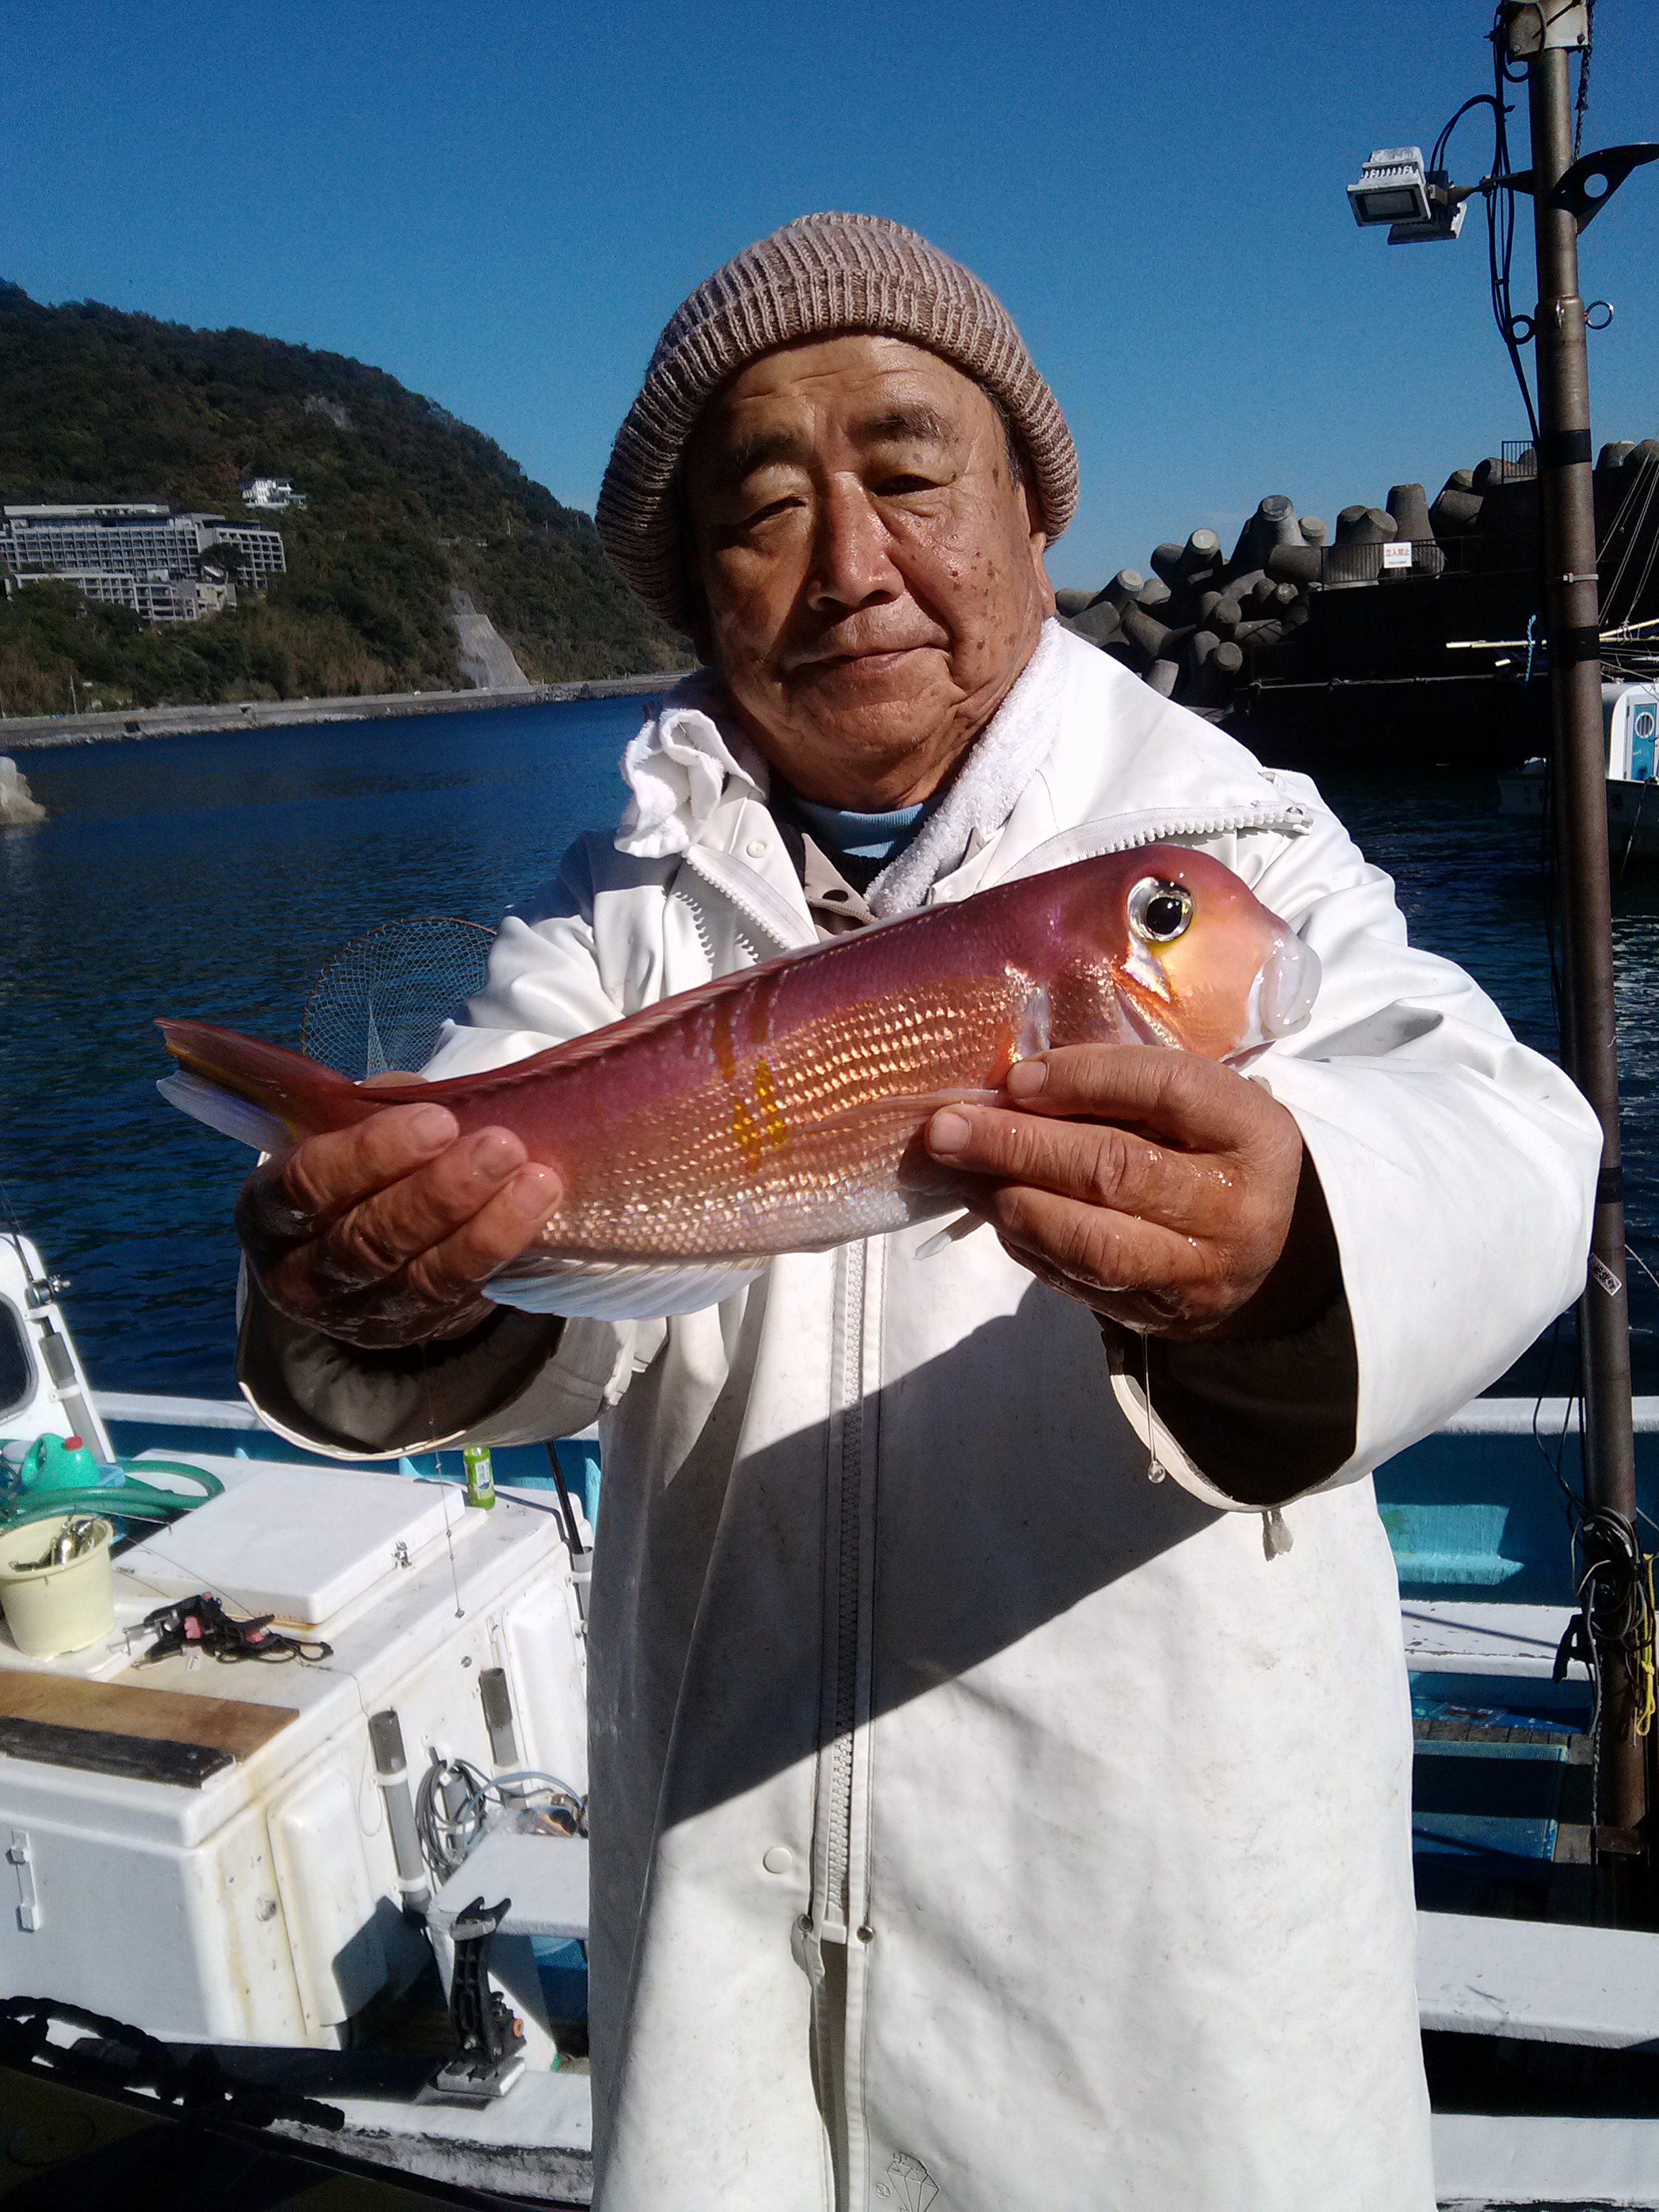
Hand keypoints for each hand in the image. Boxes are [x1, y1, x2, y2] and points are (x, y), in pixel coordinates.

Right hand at [235, 1081, 560, 1347]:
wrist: (361, 1244)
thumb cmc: (354, 1169)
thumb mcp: (348, 1133)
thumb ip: (376, 1111)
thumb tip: (428, 1096)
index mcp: (270, 1212)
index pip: (306, 1186)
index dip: (370, 1154)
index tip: (437, 1120)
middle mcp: (300, 1274)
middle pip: (366, 1239)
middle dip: (439, 1192)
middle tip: (499, 1146)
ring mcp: (357, 1312)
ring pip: (418, 1276)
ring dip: (483, 1226)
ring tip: (534, 1179)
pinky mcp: (412, 1329)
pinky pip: (456, 1292)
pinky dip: (499, 1246)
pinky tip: (536, 1205)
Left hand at [924, 1045, 1335, 1339]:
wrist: (1263, 1251)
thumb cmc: (1208, 1150)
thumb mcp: (1193, 1105)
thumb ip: (1122, 1084)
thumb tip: (1012, 1080)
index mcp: (1253, 1131)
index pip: (1166, 1089)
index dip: (1083, 1079)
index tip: (1017, 1077)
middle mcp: (1235, 1205)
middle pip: (1114, 1169)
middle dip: (1019, 1144)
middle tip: (949, 1128)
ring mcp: (1199, 1269)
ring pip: (1091, 1240)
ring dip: (1011, 1200)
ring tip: (960, 1170)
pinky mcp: (1159, 1313)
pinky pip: (1076, 1277)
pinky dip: (1024, 1239)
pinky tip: (992, 1205)